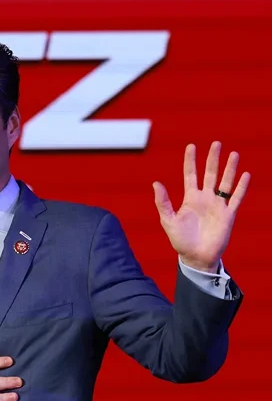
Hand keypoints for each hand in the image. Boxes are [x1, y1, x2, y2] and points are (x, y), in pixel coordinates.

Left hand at [153, 141, 250, 272]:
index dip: (190, 161)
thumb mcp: (168, 220)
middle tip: (216, 143)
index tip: (191, 146)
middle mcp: (205, 198)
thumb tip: (156, 183)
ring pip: (225, 183)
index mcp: (190, 198)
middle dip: (213, 159)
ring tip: (234, 154)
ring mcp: (218, 206)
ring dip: (230, 169)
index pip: (190, 175)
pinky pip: (236, 198)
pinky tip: (245, 175)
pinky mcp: (228, 215)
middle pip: (210, 174)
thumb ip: (163, 202)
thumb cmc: (180, 240)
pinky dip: (241, 187)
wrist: (195, 257)